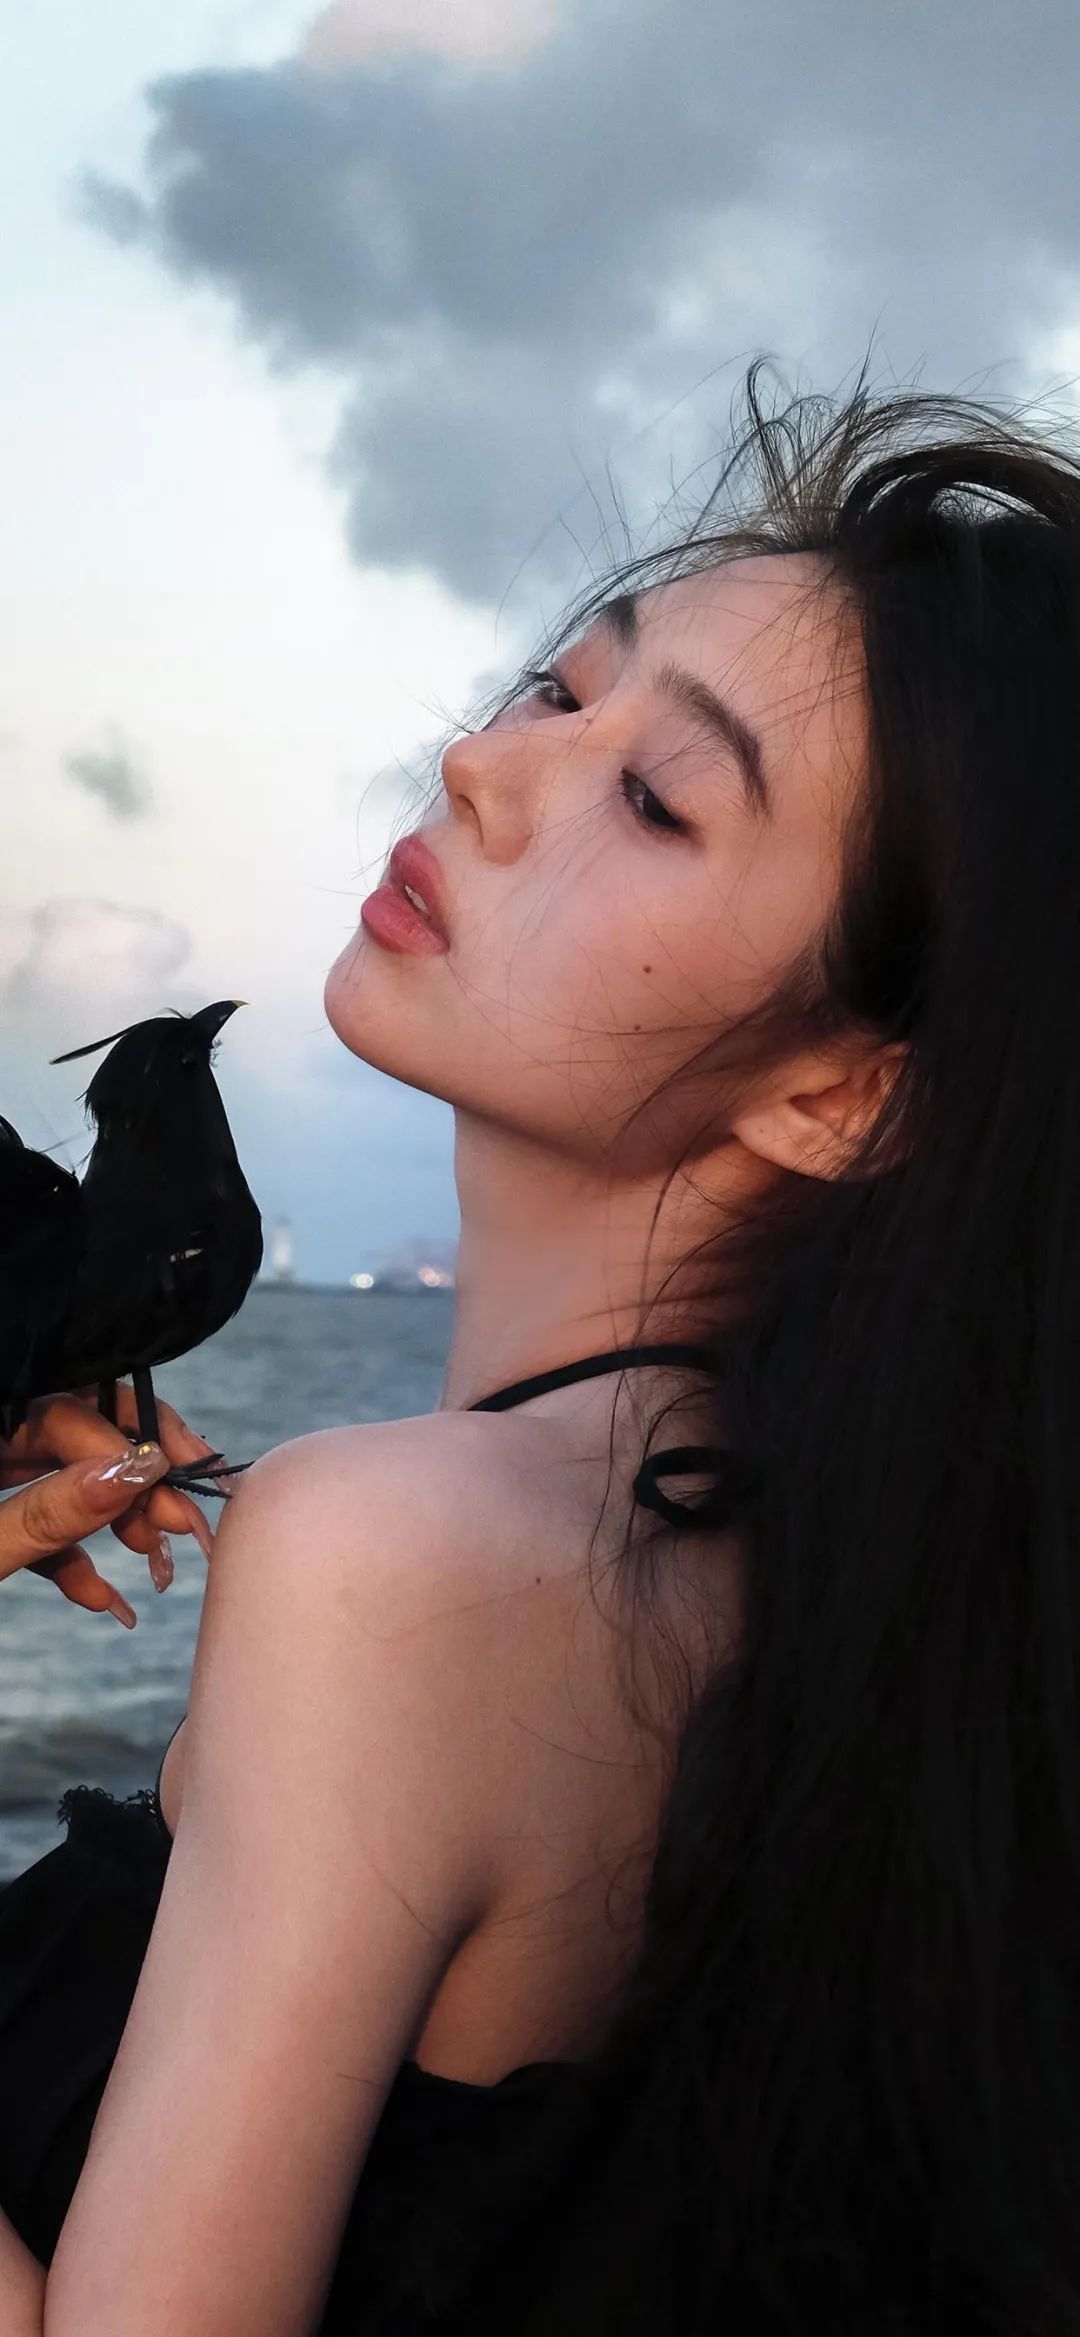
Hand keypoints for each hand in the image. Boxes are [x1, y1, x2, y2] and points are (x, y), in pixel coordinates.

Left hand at [0, 1389, 221, 1625]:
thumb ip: (48, 1513)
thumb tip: (139, 1470)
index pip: (66, 1410)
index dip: (125, 1448)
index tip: (174, 1496)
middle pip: (84, 1432)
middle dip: (138, 1479)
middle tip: (184, 1522)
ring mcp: (0, 1479)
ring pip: (73, 1479)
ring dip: (120, 1521)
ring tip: (157, 1563)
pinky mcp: (1, 1523)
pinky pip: (45, 1528)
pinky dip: (78, 1563)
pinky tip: (106, 1601)